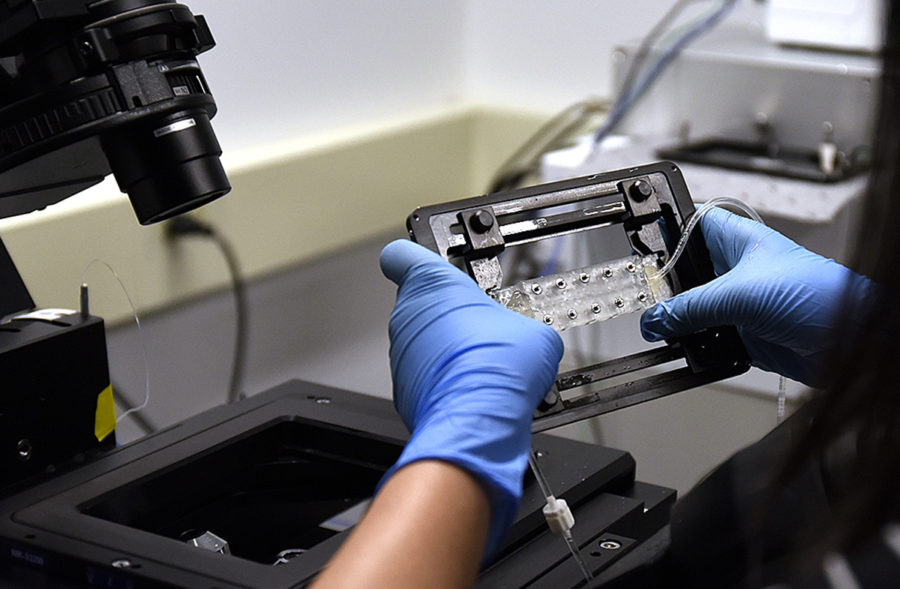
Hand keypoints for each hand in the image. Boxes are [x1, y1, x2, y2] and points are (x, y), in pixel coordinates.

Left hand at [379, 240, 562, 554]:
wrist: (478, 420)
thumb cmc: (497, 367)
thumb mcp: (535, 332)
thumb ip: (521, 323)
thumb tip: (530, 339)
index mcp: (432, 284)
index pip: (400, 253)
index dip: (415, 256)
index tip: (430, 262)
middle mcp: (408, 314)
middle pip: (421, 301)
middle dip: (449, 311)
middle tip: (480, 323)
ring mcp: (402, 352)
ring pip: (422, 340)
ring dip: (447, 347)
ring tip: (482, 361)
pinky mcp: (403, 387)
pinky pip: (424, 374)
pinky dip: (444, 378)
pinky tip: (473, 387)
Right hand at [640, 207, 869, 386]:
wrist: (856, 343)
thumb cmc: (821, 297)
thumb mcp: (741, 295)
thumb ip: (690, 308)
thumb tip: (655, 320)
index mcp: (739, 242)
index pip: (692, 223)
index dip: (667, 228)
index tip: (638, 241)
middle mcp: (738, 271)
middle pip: (687, 274)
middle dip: (667, 288)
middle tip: (646, 299)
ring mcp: (742, 304)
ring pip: (695, 310)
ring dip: (682, 322)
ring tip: (665, 329)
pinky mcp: (747, 336)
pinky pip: (710, 341)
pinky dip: (699, 348)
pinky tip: (690, 350)